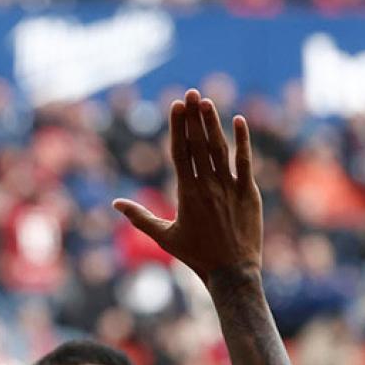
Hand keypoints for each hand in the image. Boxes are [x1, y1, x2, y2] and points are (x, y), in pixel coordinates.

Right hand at [114, 89, 260, 281]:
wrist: (231, 271)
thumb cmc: (195, 255)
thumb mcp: (163, 237)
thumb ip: (139, 217)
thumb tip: (115, 203)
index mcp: (185, 193)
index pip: (179, 152)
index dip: (177, 127)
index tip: (176, 105)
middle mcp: (207, 185)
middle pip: (198, 144)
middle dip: (193, 117)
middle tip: (190, 93)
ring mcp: (229, 187)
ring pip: (220, 148)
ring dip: (213, 123)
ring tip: (207, 100)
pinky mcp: (249, 192)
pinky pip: (245, 161)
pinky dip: (242, 141)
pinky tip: (239, 121)